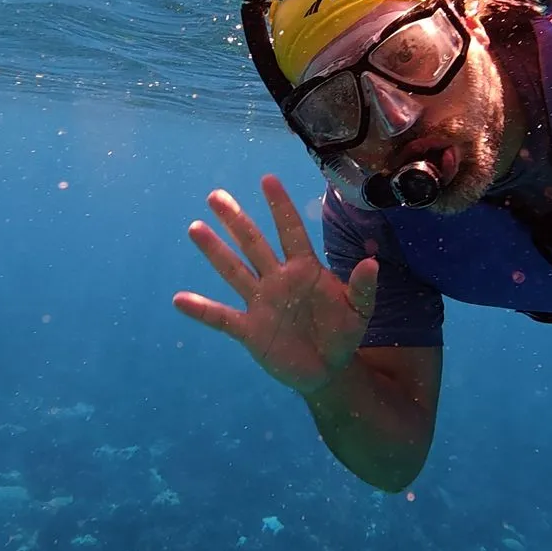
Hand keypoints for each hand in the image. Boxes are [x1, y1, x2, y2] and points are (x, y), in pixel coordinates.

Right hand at [174, 174, 378, 395]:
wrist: (329, 370)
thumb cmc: (343, 333)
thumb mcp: (360, 311)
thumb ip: (363, 288)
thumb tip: (371, 263)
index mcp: (305, 269)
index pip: (291, 232)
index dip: (280, 207)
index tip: (268, 180)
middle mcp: (278, 279)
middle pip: (253, 244)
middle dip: (236, 220)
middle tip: (216, 196)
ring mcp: (261, 303)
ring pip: (234, 271)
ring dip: (215, 251)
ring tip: (195, 228)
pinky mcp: (249, 330)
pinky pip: (221, 317)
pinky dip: (201, 309)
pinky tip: (180, 299)